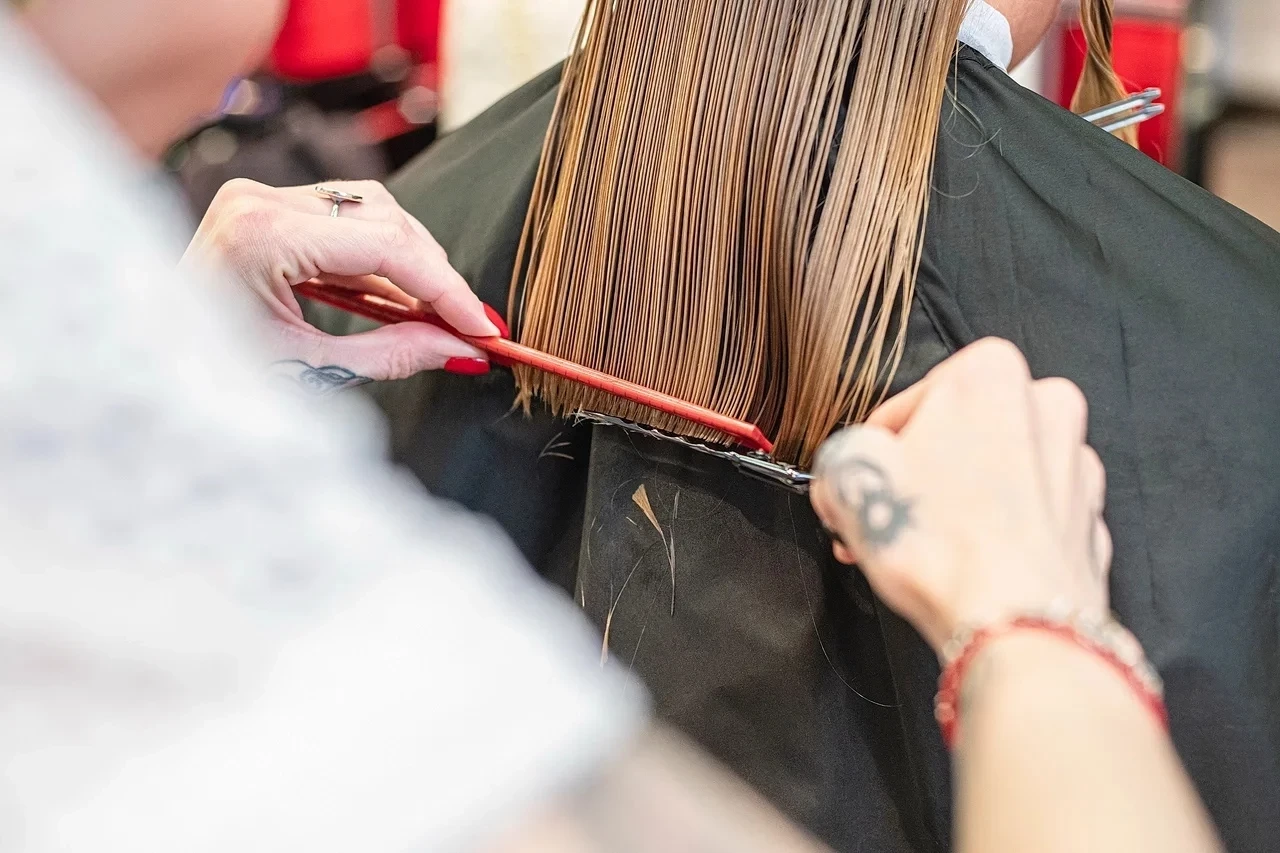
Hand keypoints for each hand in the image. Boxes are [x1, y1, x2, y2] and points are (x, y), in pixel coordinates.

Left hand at [182, 179, 499, 385]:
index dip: (446, 290)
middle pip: (386, 219)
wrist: (142, 365)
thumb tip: (461, 350)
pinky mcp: (264, 209)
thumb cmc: (205, 374)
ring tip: (434, 319)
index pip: (387, 247)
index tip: (482, 327)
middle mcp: (260, 200)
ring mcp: (260, 198)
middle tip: (467, 330)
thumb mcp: (306, 370)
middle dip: (434, 277)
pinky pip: (346, 223)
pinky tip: (399, 303)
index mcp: (261, 235)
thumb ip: (391, 354)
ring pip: (373, 212)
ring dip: (411, 264)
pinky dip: (379, 262)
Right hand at [810, 338, 1110, 652]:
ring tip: (917, 546)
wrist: (1012, 624)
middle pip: (956, 436)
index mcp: (991, 371)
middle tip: (885, 515)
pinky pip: (1023, 516)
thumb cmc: (941, 546)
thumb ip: (842, 454)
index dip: (873, 450)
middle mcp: (1047, 405)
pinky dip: (993, 532)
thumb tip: (848, 467)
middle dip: (917, 476)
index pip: (907, 403)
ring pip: (993, 474)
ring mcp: (1076, 464)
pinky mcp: (1088, 519)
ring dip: (952, 503)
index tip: (863, 481)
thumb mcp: (848, 476)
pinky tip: (961, 562)